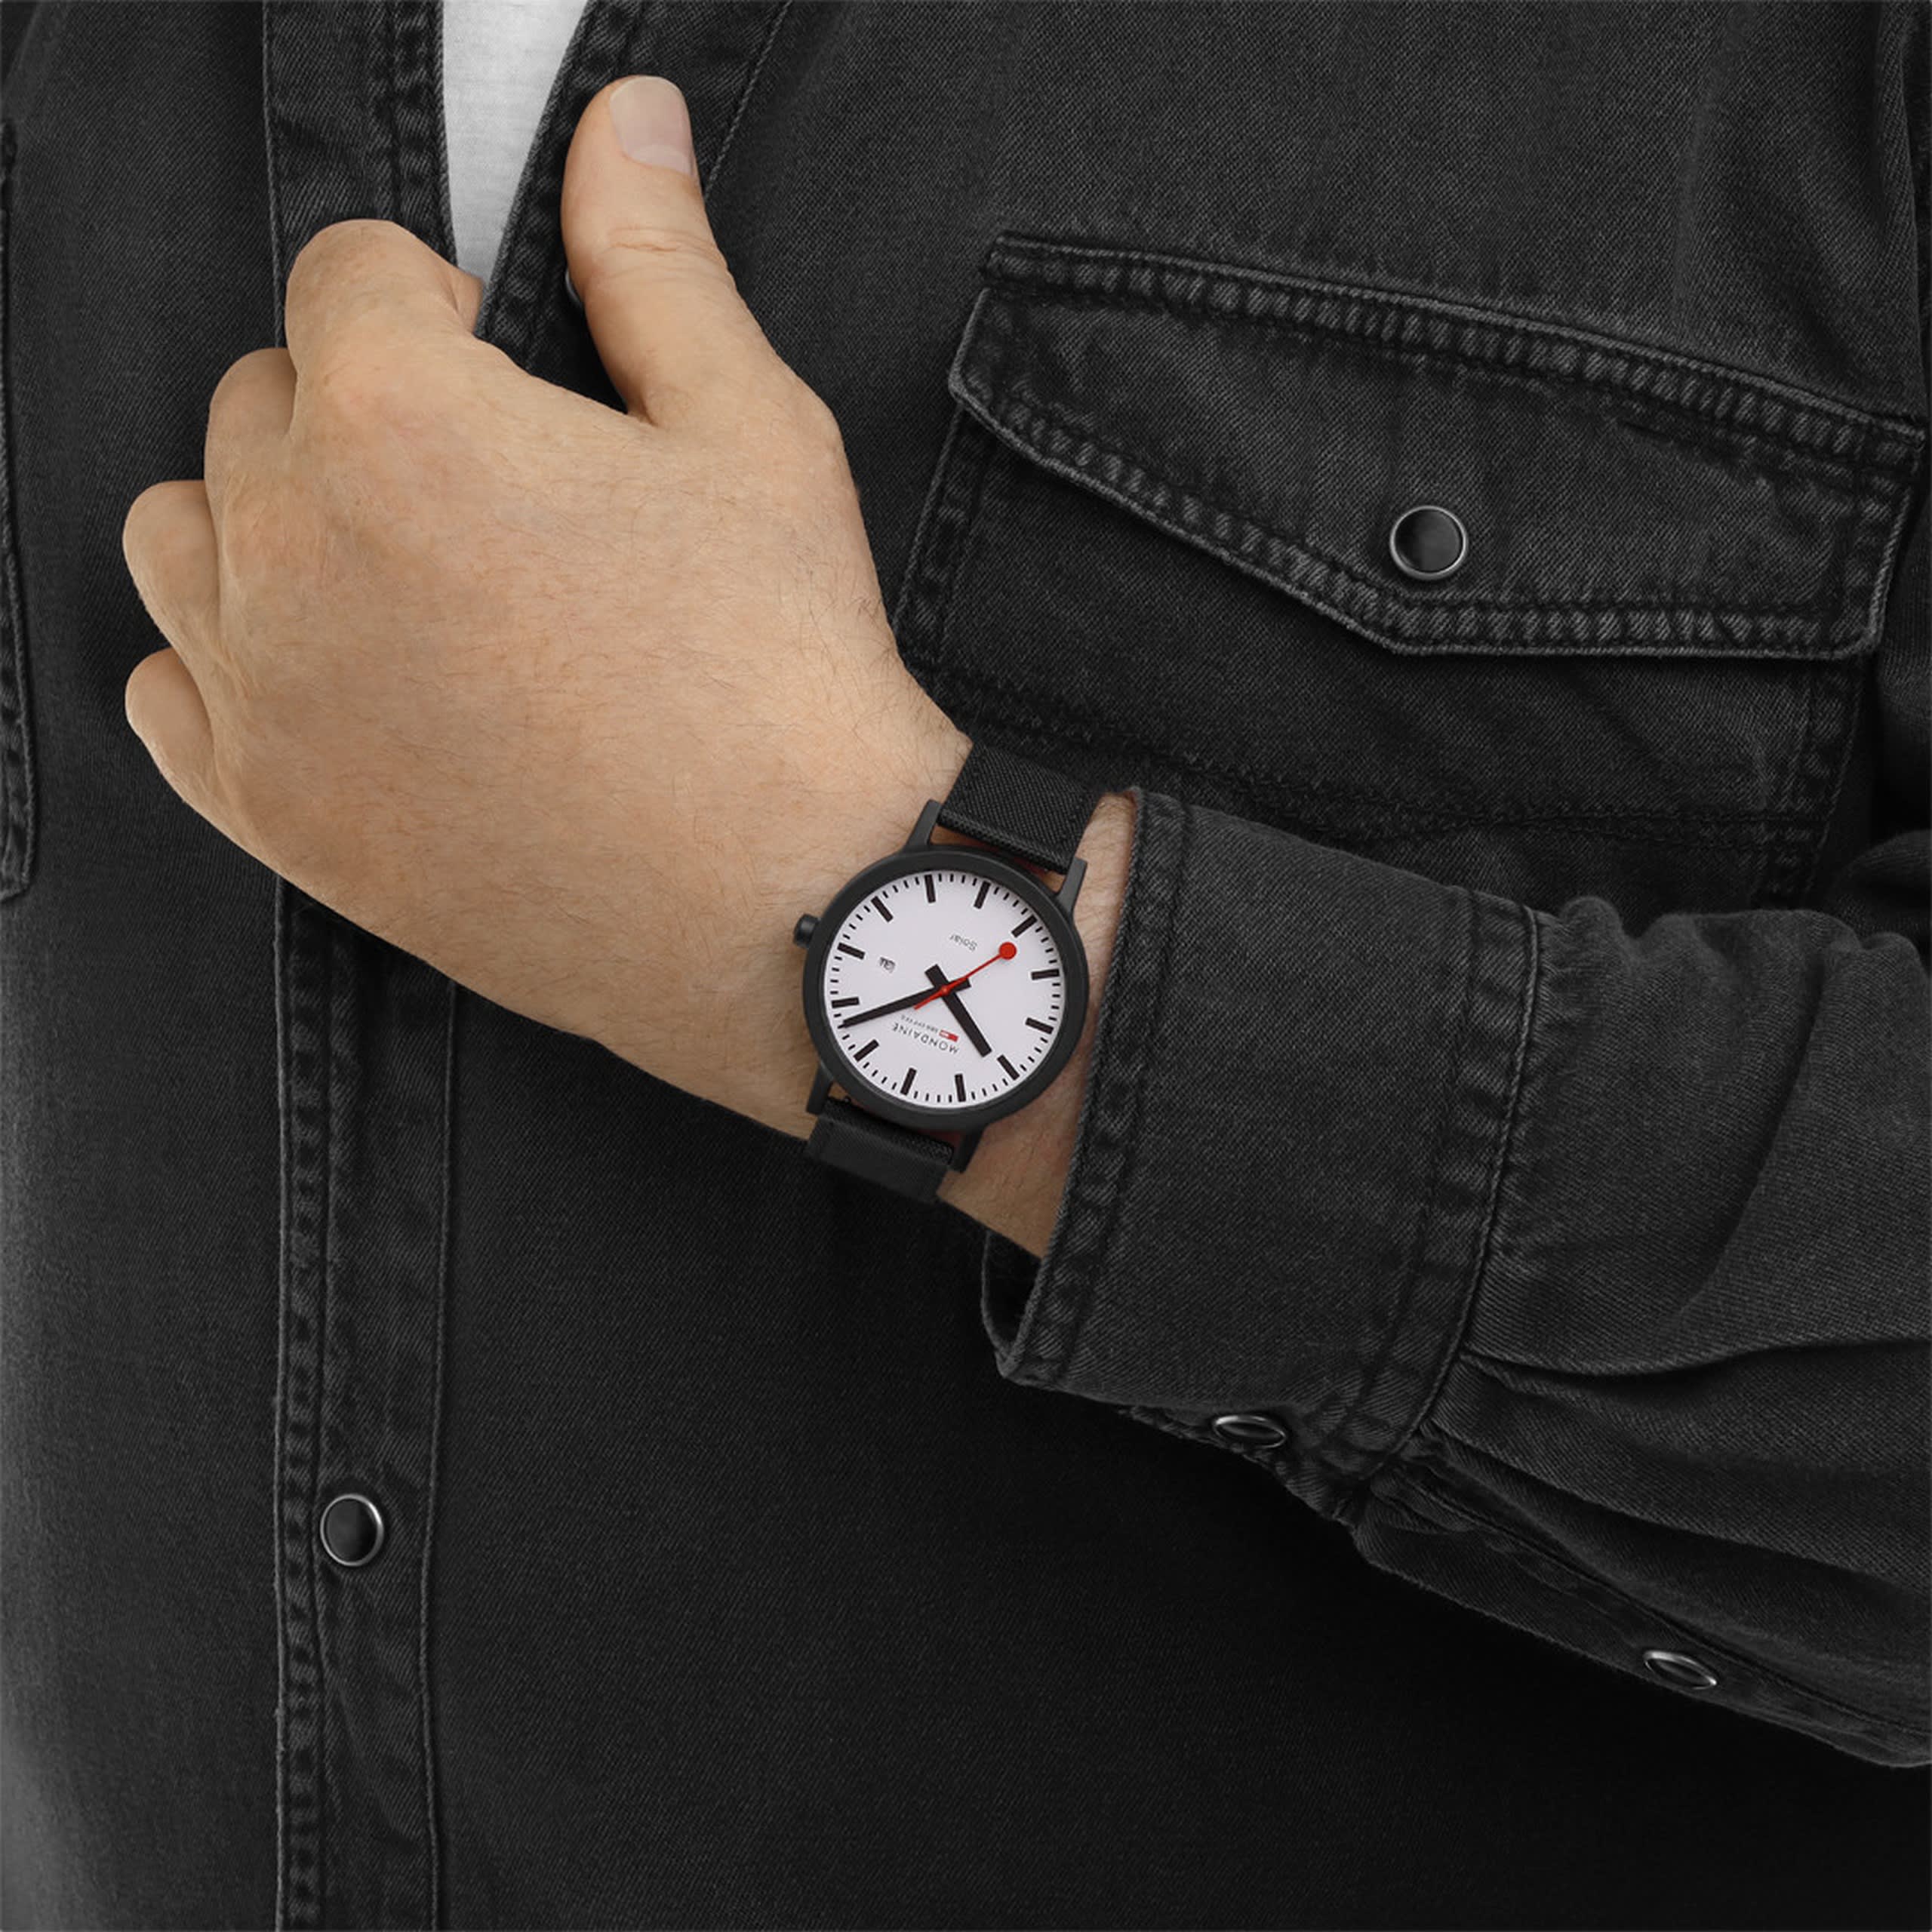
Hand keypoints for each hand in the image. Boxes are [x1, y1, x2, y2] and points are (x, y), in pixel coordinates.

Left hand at [119, 76, 970, 1130]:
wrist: (795, 908)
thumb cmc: (784, 683)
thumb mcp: (751, 433)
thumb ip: (656, 261)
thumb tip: (631, 124)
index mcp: (400, 417)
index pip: (343, 271)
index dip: (436, 298)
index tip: (496, 353)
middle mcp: (293, 545)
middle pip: (259, 400)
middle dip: (358, 406)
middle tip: (486, 485)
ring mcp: (269, 693)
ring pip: (183, 535)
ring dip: (271, 523)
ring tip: (402, 574)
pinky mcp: (276, 816)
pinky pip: (166, 695)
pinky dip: (227, 666)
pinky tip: (341, 678)